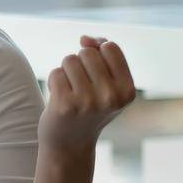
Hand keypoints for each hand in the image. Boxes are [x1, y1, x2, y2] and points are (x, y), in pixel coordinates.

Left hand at [38, 36, 135, 157]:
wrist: (69, 143)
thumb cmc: (88, 107)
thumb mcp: (106, 82)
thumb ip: (102, 53)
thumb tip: (85, 38)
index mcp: (128, 90)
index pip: (110, 47)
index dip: (97, 53)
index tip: (94, 73)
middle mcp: (111, 97)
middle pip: (88, 52)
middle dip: (80, 63)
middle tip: (80, 87)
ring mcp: (88, 102)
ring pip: (70, 60)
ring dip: (66, 71)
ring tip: (71, 91)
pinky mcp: (65, 105)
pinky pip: (56, 73)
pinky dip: (55, 81)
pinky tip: (60, 98)